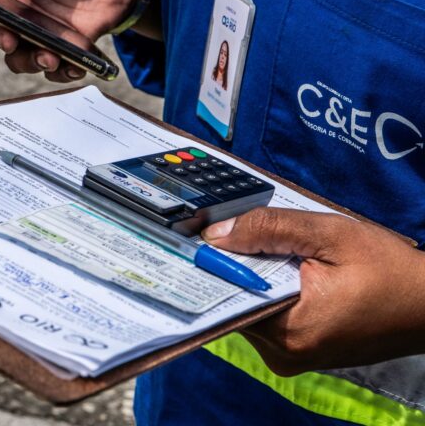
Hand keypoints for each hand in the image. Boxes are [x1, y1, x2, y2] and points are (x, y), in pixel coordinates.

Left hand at [202, 207, 424, 375]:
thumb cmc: (391, 271)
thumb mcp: (330, 235)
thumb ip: (270, 229)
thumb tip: (215, 234)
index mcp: (289, 332)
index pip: (227, 295)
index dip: (212, 264)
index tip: (192, 239)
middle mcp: (282, 352)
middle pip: (236, 300)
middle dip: (235, 265)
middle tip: (230, 231)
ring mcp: (290, 354)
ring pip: (250, 304)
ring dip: (254, 274)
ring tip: (267, 246)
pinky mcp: (298, 348)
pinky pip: (268, 312)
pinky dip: (270, 287)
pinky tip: (283, 265)